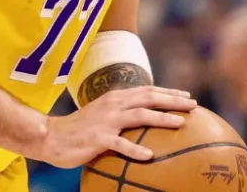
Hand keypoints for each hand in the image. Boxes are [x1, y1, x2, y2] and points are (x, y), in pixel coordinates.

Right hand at [28, 85, 196, 168]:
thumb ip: (122, 114)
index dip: (168, 92)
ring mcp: (106, 121)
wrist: (53, 136)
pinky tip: (150, 155)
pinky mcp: (98, 138)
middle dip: (173, 100)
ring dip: (161, 118)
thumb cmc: (81, 129)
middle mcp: (113, 105)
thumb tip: (144, 119)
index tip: (187, 96)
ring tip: (180, 123)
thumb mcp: (103, 115)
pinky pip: (120, 144)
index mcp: (116, 98)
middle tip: (193, 105)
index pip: (147, 91)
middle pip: (148, 98)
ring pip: (139, 116)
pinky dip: (135, 149)